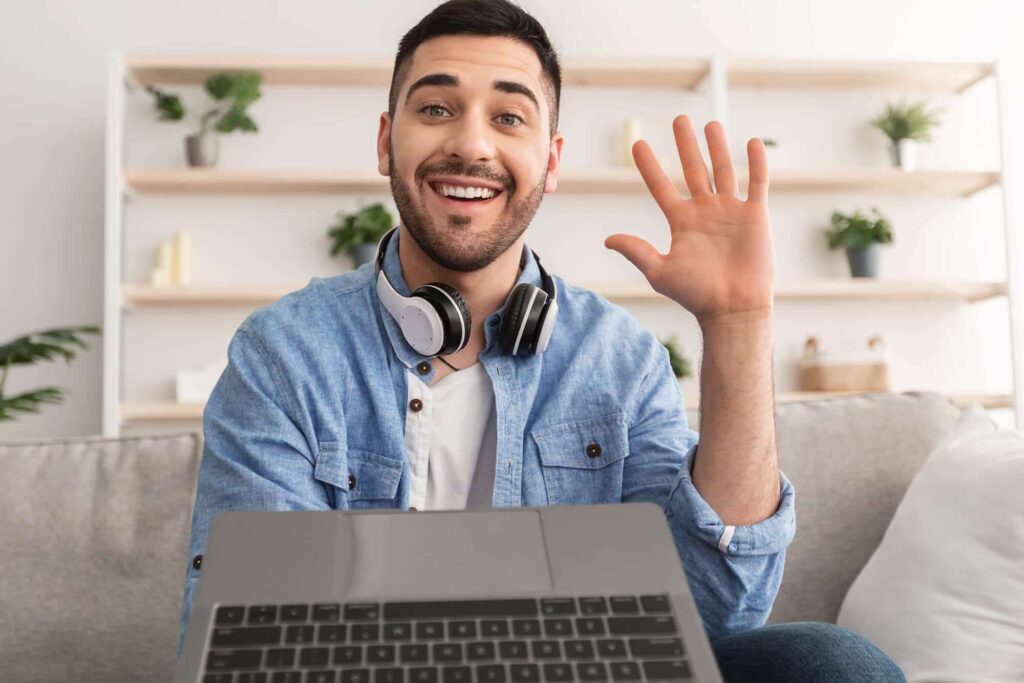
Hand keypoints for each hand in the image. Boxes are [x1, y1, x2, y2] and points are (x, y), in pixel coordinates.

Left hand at [605, 115, 774, 326]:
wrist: (732, 307)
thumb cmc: (695, 294)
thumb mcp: (660, 272)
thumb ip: (636, 251)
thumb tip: (607, 239)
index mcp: (681, 222)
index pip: (661, 187)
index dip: (649, 166)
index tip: (638, 144)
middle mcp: (705, 212)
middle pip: (694, 170)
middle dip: (686, 145)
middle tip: (679, 119)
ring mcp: (730, 212)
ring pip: (724, 171)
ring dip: (717, 147)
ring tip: (711, 124)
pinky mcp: (755, 216)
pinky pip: (756, 183)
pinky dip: (755, 164)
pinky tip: (750, 144)